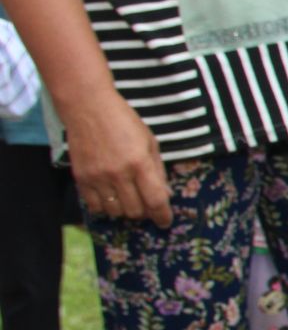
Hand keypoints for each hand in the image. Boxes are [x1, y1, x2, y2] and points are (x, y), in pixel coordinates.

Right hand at [63, 90, 172, 225]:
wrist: (88, 108)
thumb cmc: (124, 123)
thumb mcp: (150, 143)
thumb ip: (158, 171)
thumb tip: (164, 196)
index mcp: (140, 163)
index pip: (155, 201)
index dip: (163, 216)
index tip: (165, 221)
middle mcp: (118, 174)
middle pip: (135, 211)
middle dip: (144, 213)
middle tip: (146, 205)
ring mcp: (97, 177)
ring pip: (115, 212)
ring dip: (125, 210)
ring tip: (128, 199)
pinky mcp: (81, 178)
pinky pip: (94, 206)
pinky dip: (105, 207)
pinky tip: (110, 197)